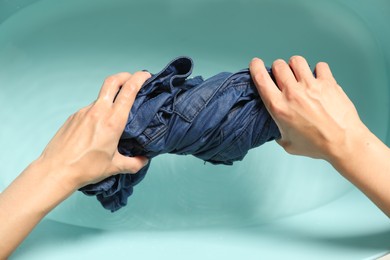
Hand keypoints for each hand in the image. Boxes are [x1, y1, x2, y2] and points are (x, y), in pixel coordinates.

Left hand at [36, 71, 150, 189]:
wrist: (56, 170)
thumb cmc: (85, 168)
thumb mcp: (114, 167)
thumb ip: (133, 163)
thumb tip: (143, 161)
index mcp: (113, 121)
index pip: (129, 90)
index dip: (139, 78)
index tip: (146, 76)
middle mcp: (98, 112)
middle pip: (113, 81)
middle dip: (125, 76)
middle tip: (132, 79)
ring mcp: (84, 112)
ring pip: (101, 97)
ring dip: (111, 98)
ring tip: (115, 115)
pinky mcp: (74, 117)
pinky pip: (90, 110)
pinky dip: (99, 113)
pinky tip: (97, 129)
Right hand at [249, 56, 364, 161]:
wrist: (343, 142)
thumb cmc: (317, 145)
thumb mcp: (288, 143)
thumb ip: (279, 133)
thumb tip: (279, 129)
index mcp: (279, 107)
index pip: (261, 79)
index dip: (256, 67)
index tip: (256, 64)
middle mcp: (292, 93)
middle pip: (279, 66)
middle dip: (277, 68)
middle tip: (282, 75)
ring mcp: (311, 86)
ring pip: (296, 61)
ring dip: (295, 66)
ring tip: (299, 74)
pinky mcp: (328, 83)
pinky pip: (320, 66)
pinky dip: (318, 70)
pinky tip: (318, 79)